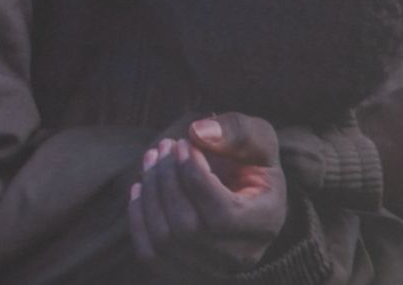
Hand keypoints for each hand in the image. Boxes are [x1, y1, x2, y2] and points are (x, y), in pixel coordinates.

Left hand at [128, 113, 288, 277]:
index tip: (184, 143)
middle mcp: (239, 256)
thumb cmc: (249, 164)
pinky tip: (141, 187)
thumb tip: (199, 132)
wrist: (242, 193)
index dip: (193, 174)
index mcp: (264, 224)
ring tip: (152, 158)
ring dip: (151, 191)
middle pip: (187, 227)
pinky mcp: (181, 272)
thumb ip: (238, 132)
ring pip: (165, 239)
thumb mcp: (258, 140)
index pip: (222, 213)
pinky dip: (138, 217)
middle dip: (167, 178)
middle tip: (164, 146)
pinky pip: (149, 253)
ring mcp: (209, 269)